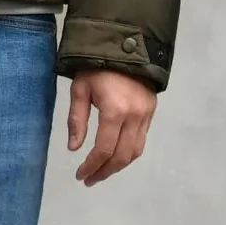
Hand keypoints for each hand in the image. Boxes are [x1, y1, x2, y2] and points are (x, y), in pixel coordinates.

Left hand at [66, 66, 155, 184]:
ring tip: (101, 172)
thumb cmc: (97, 65)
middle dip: (105, 171)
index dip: (92, 166)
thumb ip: (76, 119)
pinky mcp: (151, 112)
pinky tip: (115, 156)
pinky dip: (128, 153)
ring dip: (118, 166)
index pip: (104, 149)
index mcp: (114, 110)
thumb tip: (74, 148)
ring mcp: (146, 115)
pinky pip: (141, 141)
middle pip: (122, 156)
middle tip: (90, 179)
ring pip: (135, 151)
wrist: (126, 44)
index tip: (81, 175)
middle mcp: (134, 116)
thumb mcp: (80, 89)